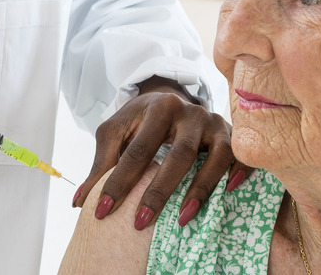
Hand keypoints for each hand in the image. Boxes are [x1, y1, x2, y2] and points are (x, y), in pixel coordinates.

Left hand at [72, 76, 252, 229]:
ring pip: (214, 157)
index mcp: (159, 108)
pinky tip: (229, 192)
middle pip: (178, 155)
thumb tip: (78, 203)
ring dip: (200, 189)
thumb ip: (100, 164)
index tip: (101, 212)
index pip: (138, 150)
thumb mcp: (116, 132)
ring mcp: (214, 123)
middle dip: (158, 192)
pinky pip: (242, 155)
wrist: (170, 96)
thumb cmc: (140, 120)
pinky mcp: (233, 135)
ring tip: (182, 219)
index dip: (118, 182)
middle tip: (139, 223)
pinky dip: (239, 172)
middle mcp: (190, 112)